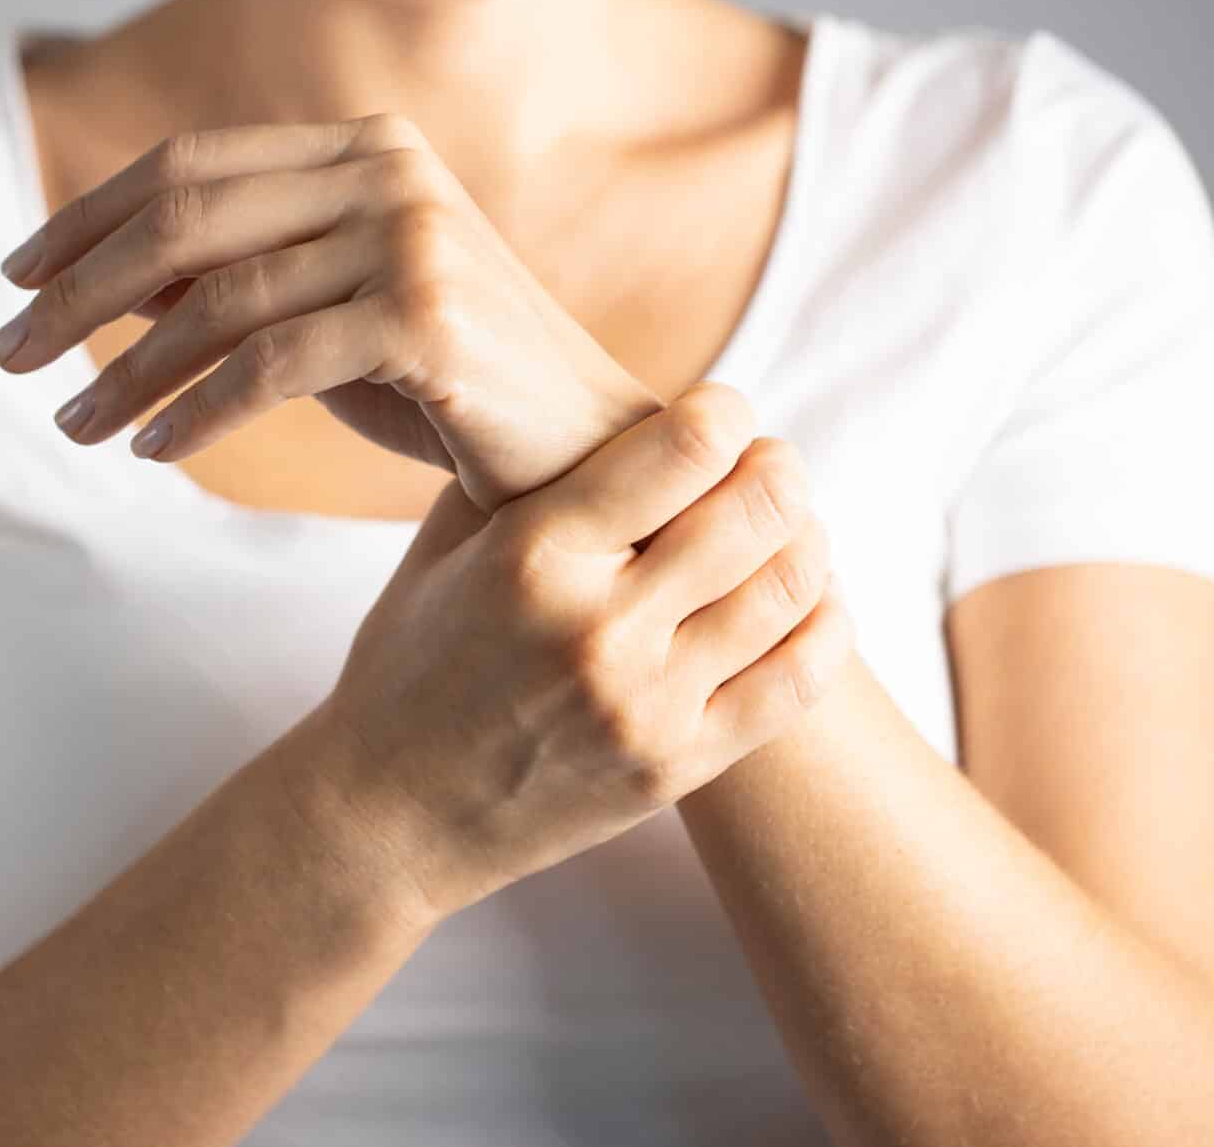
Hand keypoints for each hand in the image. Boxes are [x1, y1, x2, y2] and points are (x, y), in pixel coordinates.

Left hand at [0, 114, 660, 511]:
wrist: (588, 456)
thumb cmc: (452, 389)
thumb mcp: (331, 315)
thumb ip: (241, 276)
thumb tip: (103, 275)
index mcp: (367, 146)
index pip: (190, 165)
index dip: (87, 218)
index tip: (15, 277)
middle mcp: (391, 171)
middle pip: (187, 220)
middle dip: (77, 292)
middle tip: (4, 353)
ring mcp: (416, 238)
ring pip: (219, 300)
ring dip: (125, 371)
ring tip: (71, 426)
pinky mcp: (430, 317)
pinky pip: (270, 365)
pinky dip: (195, 412)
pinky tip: (152, 451)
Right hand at [291, 382, 853, 922]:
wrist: (388, 816)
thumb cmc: (412, 661)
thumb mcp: (447, 543)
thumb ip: (532, 470)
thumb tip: (621, 397)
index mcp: (533, 554)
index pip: (687, 447)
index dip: (727, 411)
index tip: (722, 412)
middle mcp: (596, 627)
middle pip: (760, 507)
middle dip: (779, 467)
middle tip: (768, 464)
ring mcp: (644, 706)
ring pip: (792, 587)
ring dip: (806, 537)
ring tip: (787, 526)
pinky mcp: (676, 767)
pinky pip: (799, 679)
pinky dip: (825, 621)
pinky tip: (809, 598)